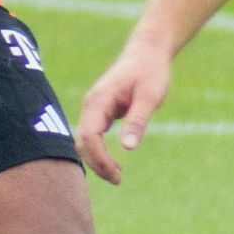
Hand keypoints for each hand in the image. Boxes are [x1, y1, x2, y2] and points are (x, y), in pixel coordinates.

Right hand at [74, 40, 173, 183]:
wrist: (147, 53)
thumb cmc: (150, 72)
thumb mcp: (150, 96)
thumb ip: (137, 120)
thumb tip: (128, 148)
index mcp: (99, 100)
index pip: (89, 136)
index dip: (99, 158)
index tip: (117, 174)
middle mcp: (91, 106)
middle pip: (83, 142)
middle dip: (97, 164)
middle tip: (118, 180)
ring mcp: (93, 109)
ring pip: (85, 142)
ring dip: (97, 161)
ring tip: (118, 175)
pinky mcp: (99, 113)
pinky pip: (92, 137)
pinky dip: (99, 153)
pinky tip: (114, 164)